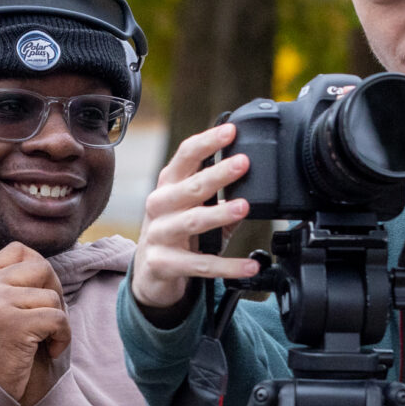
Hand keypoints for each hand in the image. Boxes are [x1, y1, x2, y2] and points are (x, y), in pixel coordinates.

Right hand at [0, 242, 72, 405]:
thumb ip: (11, 287)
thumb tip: (45, 268)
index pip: (18, 251)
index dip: (39, 271)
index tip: (38, 298)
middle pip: (40, 267)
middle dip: (54, 293)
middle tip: (49, 321)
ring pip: (52, 297)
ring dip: (59, 322)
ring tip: (45, 341)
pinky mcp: (13, 325)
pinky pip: (57, 318)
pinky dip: (62, 337)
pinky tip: (50, 351)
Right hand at [129, 122, 265, 308]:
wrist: (149, 274)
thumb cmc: (177, 235)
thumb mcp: (194, 210)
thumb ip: (220, 197)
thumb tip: (255, 181)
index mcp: (169, 186)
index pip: (185, 156)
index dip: (207, 141)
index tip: (230, 130)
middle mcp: (159, 206)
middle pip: (189, 186)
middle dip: (217, 174)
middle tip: (243, 162)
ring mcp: (158, 235)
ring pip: (191, 221)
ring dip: (219, 214)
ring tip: (244, 207)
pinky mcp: (164, 263)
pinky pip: (200, 264)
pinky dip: (227, 265)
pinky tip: (250, 265)